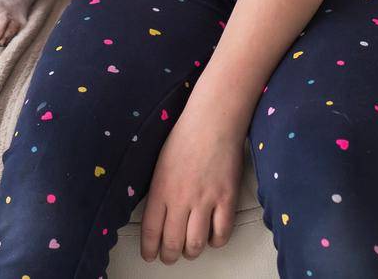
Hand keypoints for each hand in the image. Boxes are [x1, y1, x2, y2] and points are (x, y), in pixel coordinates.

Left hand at [140, 109, 243, 264]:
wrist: (212, 121)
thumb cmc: (184, 137)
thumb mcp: (160, 164)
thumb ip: (159, 192)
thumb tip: (159, 216)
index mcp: (161, 189)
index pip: (151, 231)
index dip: (150, 249)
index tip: (150, 255)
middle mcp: (181, 199)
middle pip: (173, 243)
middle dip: (170, 256)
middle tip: (170, 257)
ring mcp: (205, 200)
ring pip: (196, 244)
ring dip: (192, 252)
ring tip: (191, 249)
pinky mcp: (227, 199)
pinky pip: (222, 233)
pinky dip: (216, 241)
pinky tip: (212, 237)